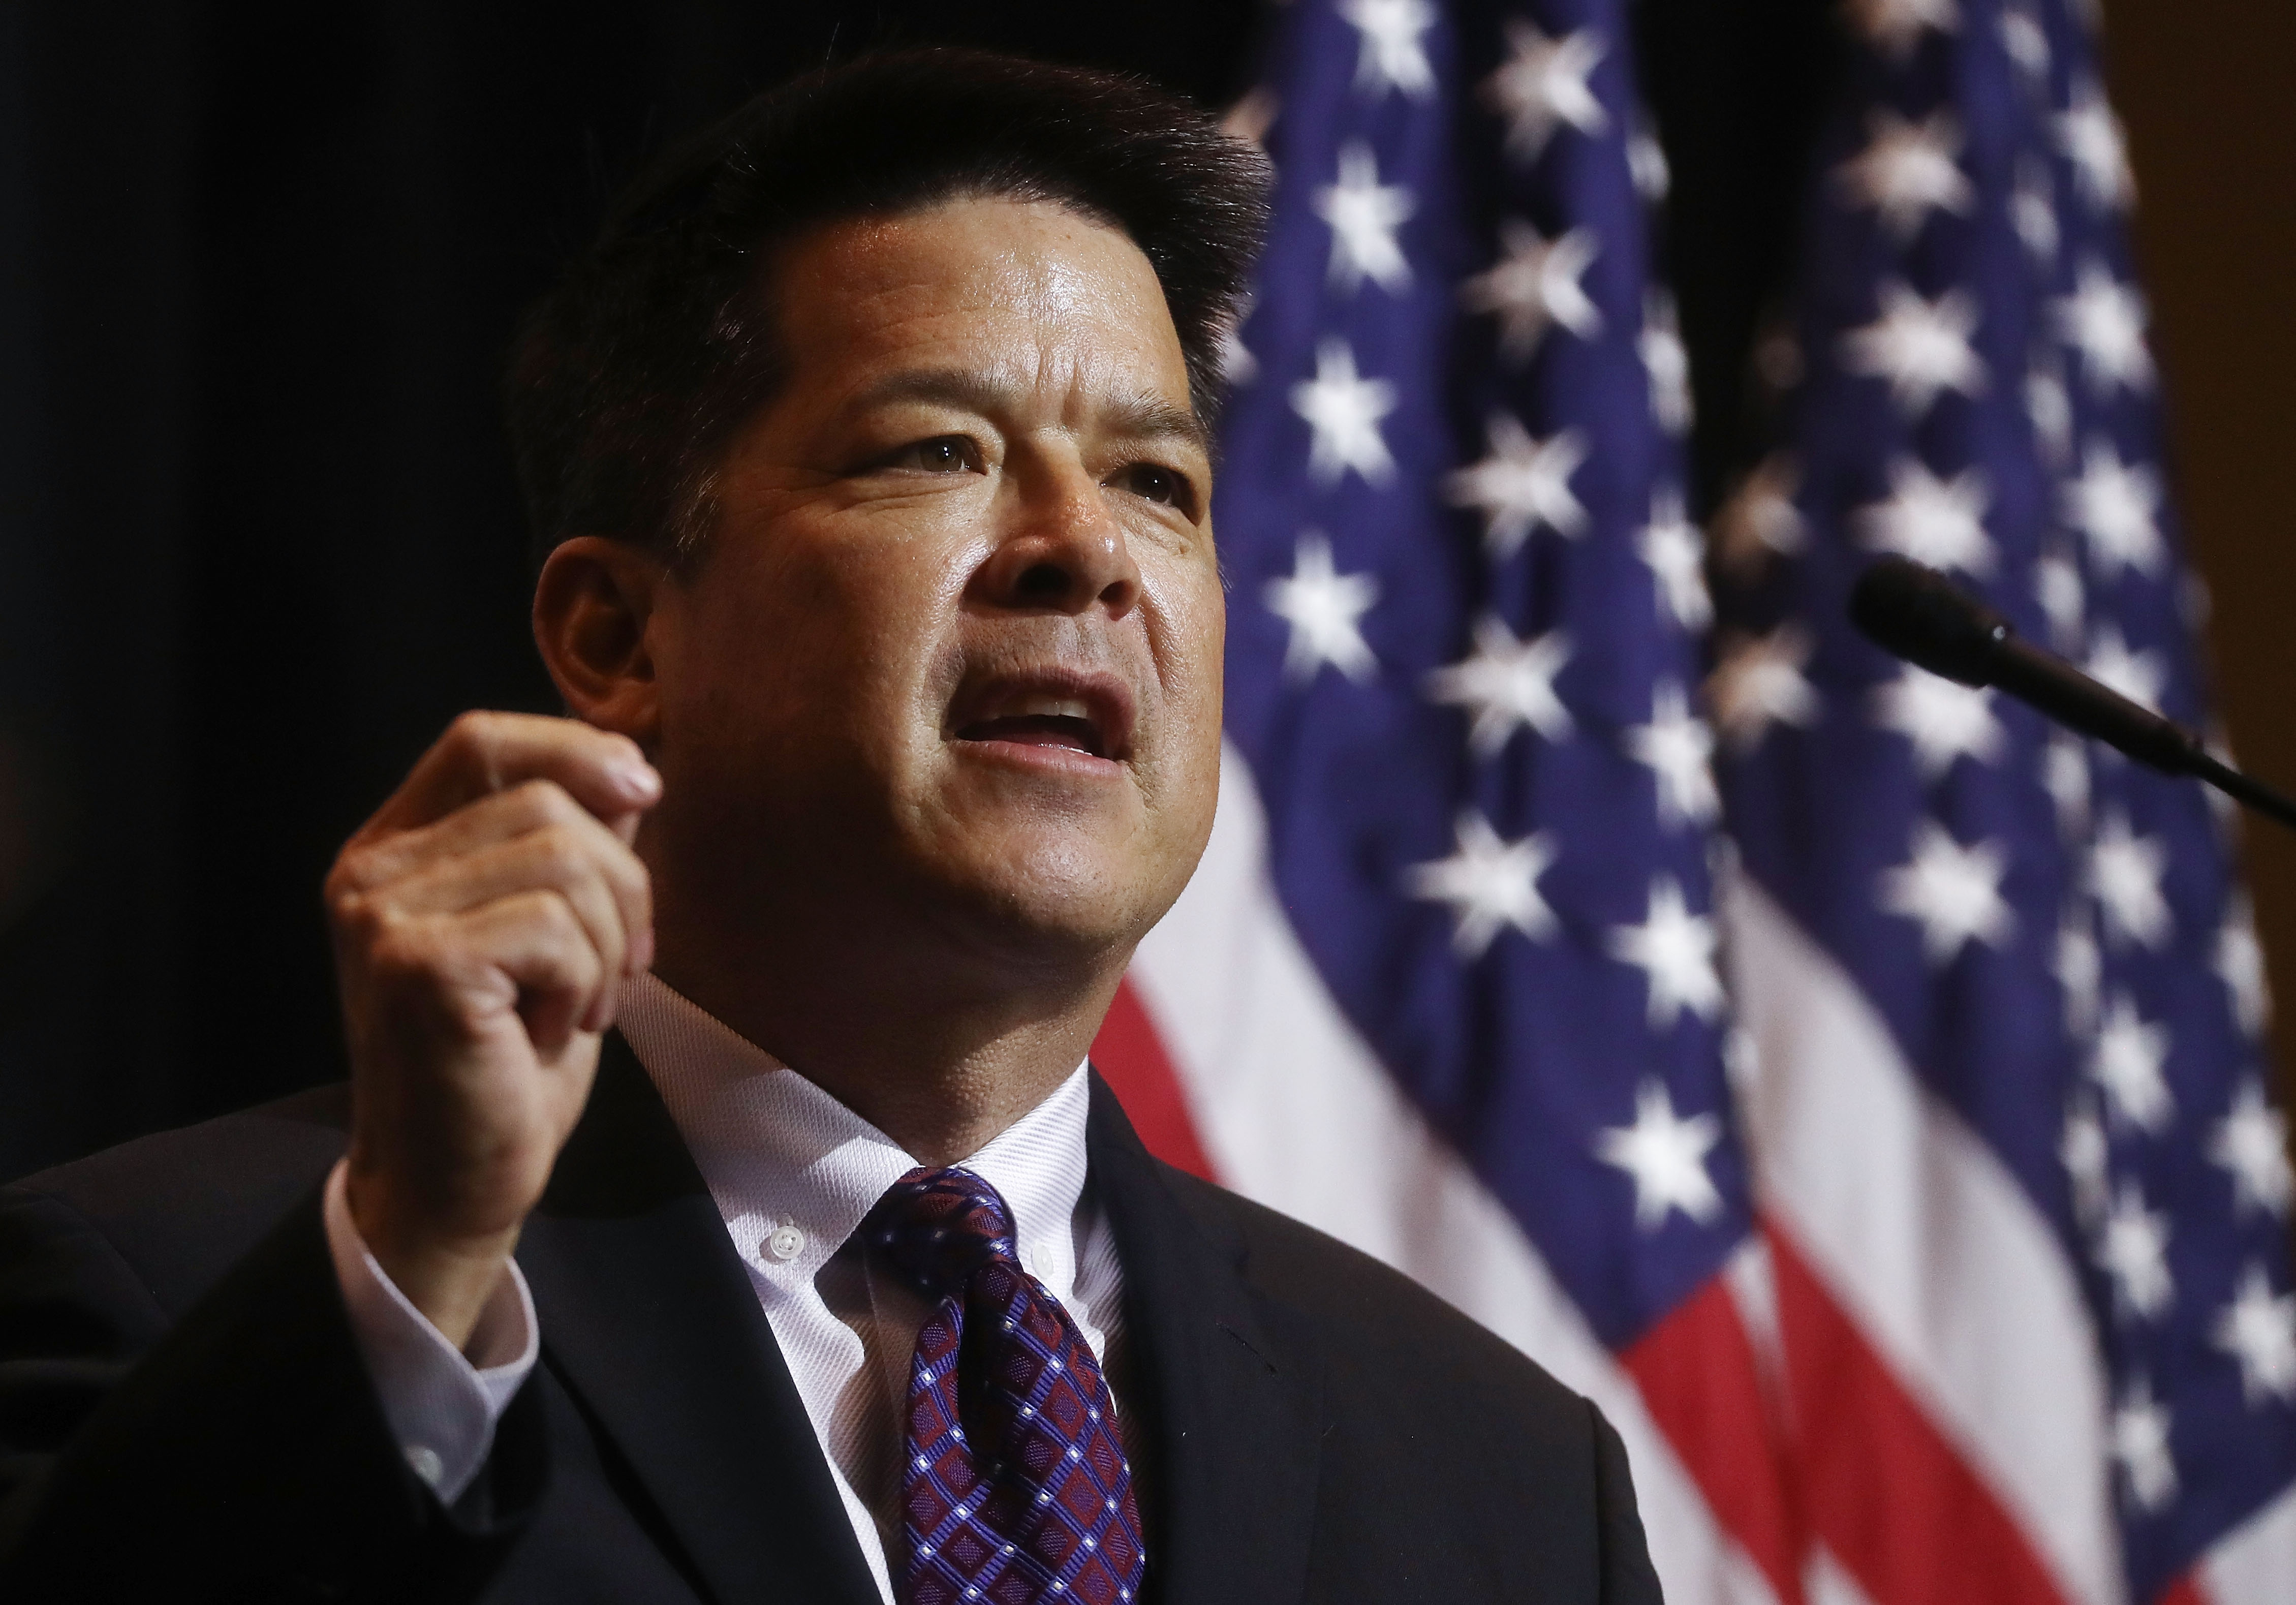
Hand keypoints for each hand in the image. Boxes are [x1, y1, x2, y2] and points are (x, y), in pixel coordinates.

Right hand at [326, 711, 659, 1347]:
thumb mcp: (552, 935)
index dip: (574, 748)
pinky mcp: (417, 964)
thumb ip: (571, 849)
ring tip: (580, 1008)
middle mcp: (372, 870)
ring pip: (564, 860)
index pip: (483, 741)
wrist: (454, 1181)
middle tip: (615, 973)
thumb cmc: (508, 1063)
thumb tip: (630, 767)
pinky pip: (552, 926)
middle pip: (549, 802)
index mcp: (396, 849)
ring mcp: (383, 914)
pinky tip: (551, 1032)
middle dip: (622, 886)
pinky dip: (583, 983)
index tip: (643, 792)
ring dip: (606, 944)